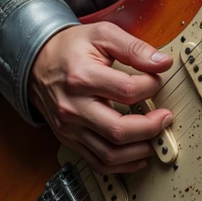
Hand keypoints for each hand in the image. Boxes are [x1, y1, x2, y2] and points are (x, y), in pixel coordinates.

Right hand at [28, 22, 173, 174]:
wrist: (36, 62)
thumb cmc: (71, 48)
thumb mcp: (102, 35)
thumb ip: (134, 48)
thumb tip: (162, 63)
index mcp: (82, 77)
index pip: (127, 91)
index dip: (151, 86)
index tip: (157, 80)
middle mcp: (74, 107)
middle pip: (118, 130)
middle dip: (150, 127)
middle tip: (165, 118)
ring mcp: (70, 127)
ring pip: (109, 154)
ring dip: (139, 150)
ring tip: (155, 138)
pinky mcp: (68, 139)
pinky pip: (97, 162)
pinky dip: (121, 165)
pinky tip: (137, 156)